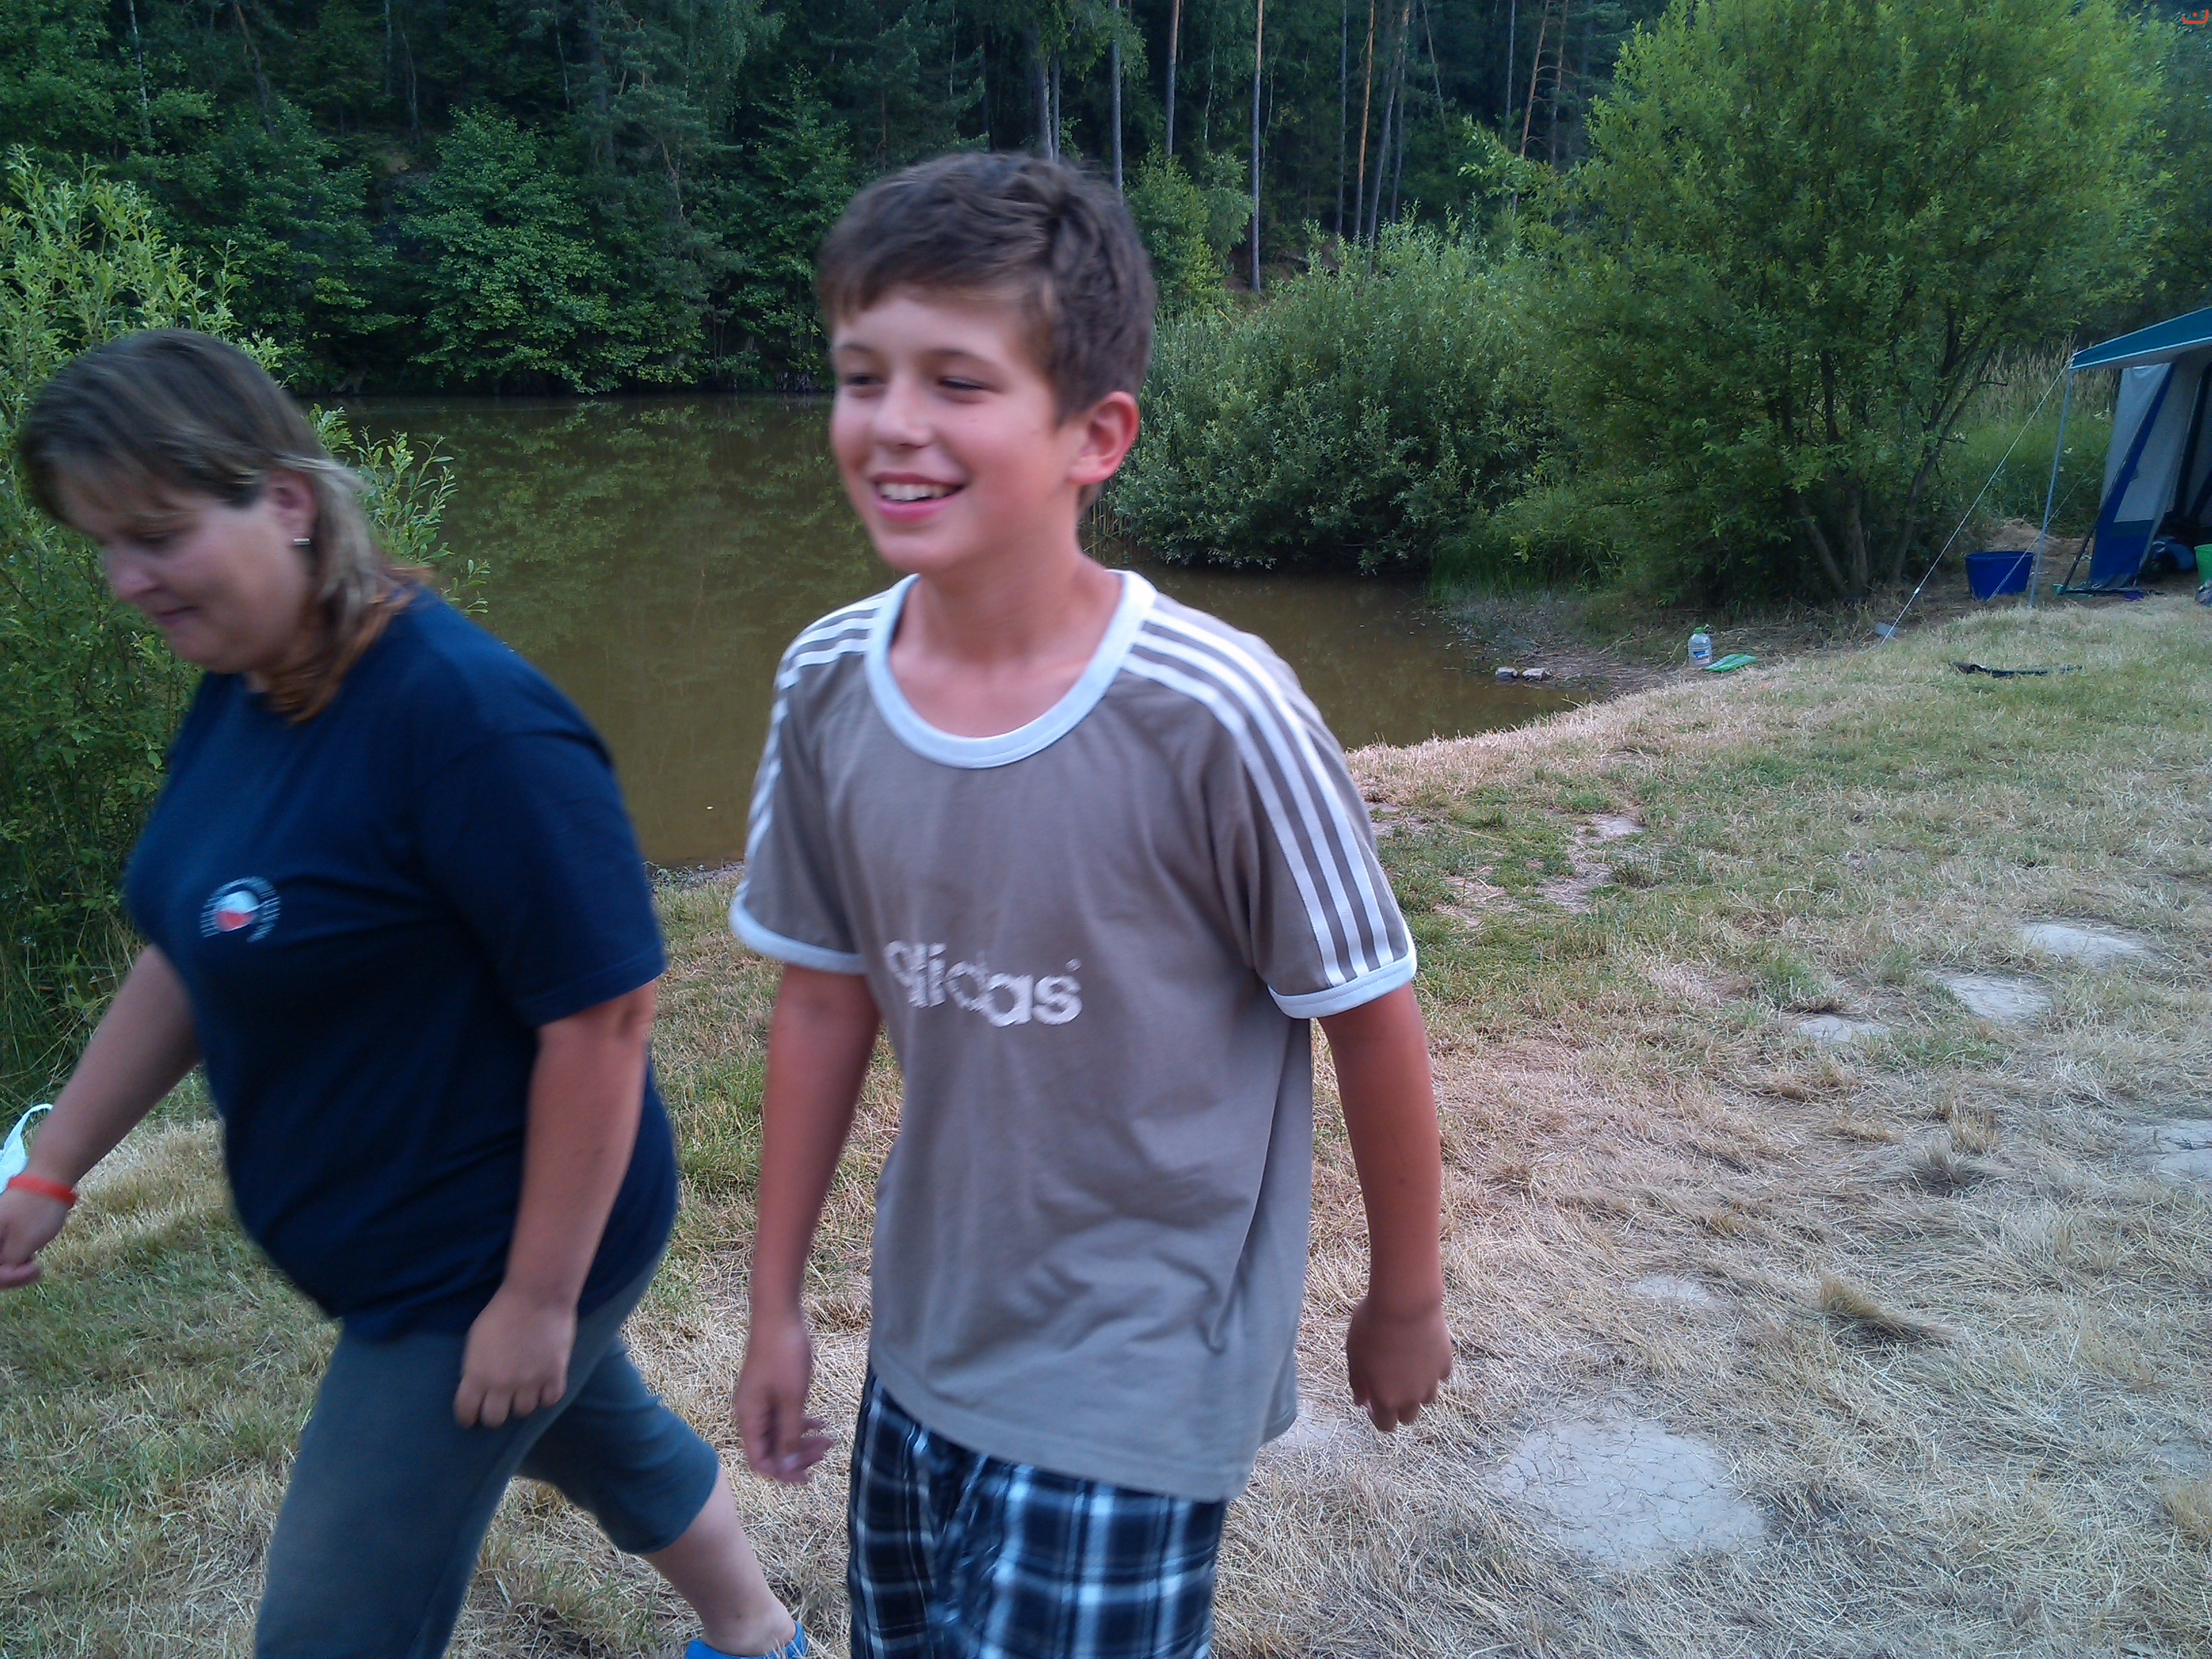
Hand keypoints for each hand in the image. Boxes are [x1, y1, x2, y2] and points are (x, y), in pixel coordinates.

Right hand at [0, 1186, 69, 1290]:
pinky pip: (3, 1257)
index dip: (7, 1278)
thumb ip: (7, 1267)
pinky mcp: (2, 1237)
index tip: (32, 1268)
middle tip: (35, 1271)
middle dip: (11, 1277)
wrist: (50, 1180)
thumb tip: (2, 1275)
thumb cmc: (37, 1210)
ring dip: (15, 1271)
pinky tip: (31, 1262)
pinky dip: (17, 1263)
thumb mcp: (23, 1243)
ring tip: (35, 1267)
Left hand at [454, 1283, 577, 1427]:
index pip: (466, 1411)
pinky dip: (546, 1395)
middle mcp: (503, 1384)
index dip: (467, 1417)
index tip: (471, 1418)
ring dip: (522, 1402)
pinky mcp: (554, 1374)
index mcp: (478, 1374)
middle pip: (495, 1419)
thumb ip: (474, 1368)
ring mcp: (530, 1381)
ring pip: (524, 1411)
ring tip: (524, 1389)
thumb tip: (476, 1387)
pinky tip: (543, 1385)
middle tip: (499, 1404)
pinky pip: (550, 1400)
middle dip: (494, 1413)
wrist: (537, 1294)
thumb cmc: (502, 1312)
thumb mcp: (476, 1340)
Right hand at [733, 1304, 830, 1483]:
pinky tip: (820, 1422)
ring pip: (779, 1434)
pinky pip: (783, 1417)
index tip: (809, 1476)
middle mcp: (750, 1413)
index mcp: (748, 1418)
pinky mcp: (770, 1390)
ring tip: (829, 1440)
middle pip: (770, 1450)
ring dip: (802, 1440)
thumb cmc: (784, 1354)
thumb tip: (789, 1468)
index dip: (783, 1473)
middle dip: (797, 1456)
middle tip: (826, 1450)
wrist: (779, 1314)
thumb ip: (790, 1434)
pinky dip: (800, 1424)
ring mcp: (760, 1401)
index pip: (760, 1462)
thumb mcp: (791, 1398)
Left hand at [1346, 1292, 1452, 1429]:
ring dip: (1417, 1390)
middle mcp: (1411, 1396)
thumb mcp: (1354, 1354)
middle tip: (1390, 1384)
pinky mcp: (1446, 1362)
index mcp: (1386, 1398)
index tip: (1371, 1401)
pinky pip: (1440, 1375)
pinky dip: (1432, 1369)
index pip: (1386, 1425)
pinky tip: (1422, 1352)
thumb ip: (1357, 1382)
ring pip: (1428, 1399)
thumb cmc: (1372, 1326)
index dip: (1377, 1416)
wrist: (1405, 1303)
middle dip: (1398, 1407)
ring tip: (1407, 1368)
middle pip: (1408, 1417)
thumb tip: (1360, 1401)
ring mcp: (1431, 1380)